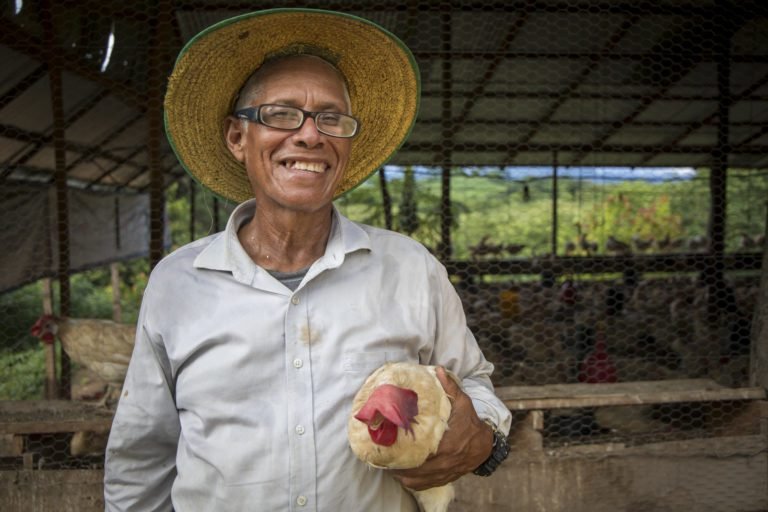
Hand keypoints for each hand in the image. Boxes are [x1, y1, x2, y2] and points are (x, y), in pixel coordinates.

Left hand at [389, 367, 493, 490]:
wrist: (485, 446)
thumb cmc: (471, 423)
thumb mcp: (463, 403)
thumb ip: (450, 387)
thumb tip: (437, 369)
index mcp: (446, 445)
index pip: (421, 453)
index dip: (404, 452)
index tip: (390, 445)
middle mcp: (443, 462)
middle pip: (414, 469)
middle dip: (397, 464)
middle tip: (383, 455)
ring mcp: (443, 473)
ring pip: (416, 480)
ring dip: (401, 475)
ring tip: (388, 465)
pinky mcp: (443, 478)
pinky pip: (422, 485)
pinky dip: (411, 482)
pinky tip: (400, 475)